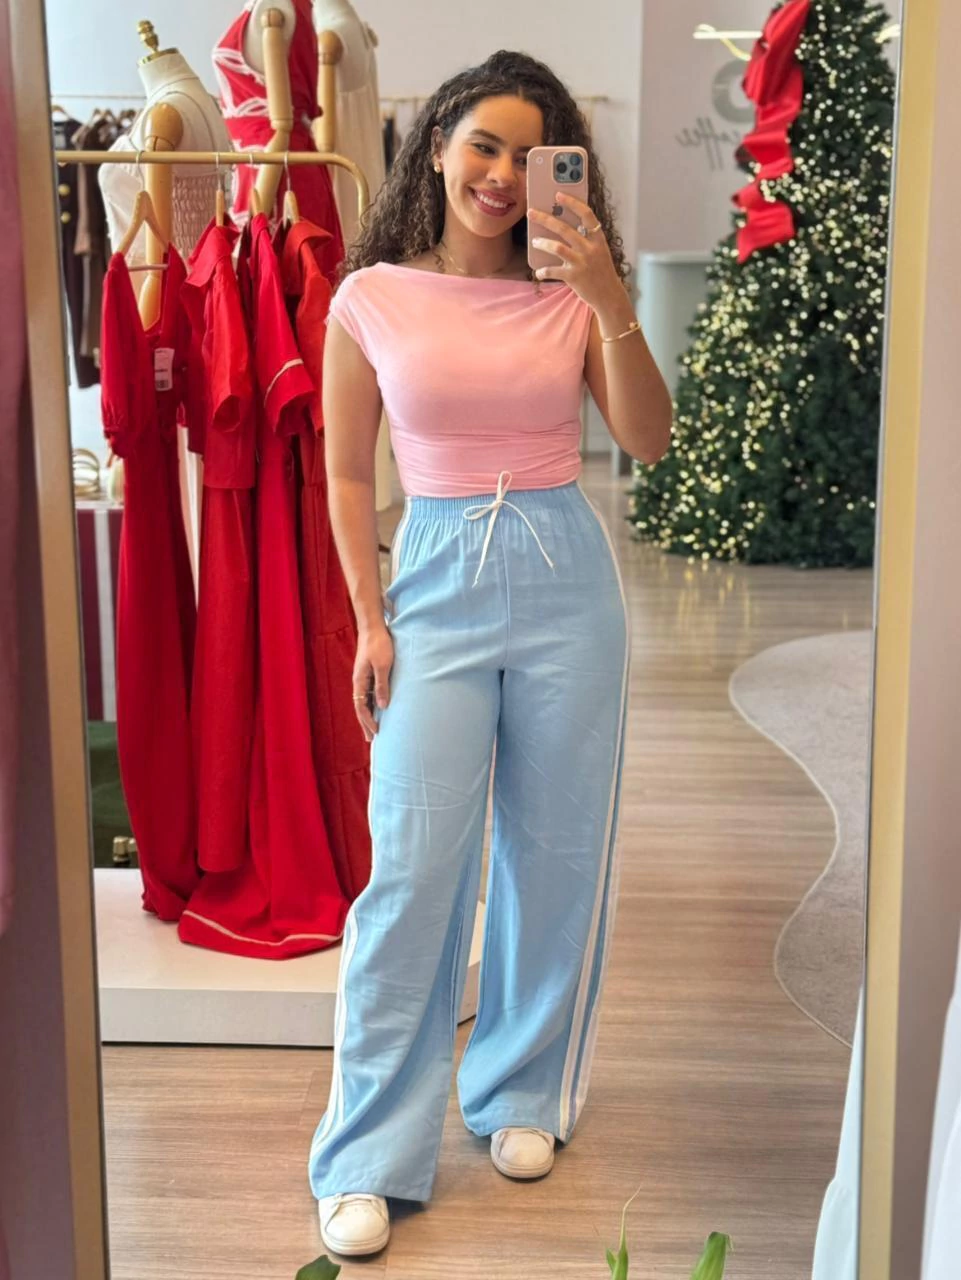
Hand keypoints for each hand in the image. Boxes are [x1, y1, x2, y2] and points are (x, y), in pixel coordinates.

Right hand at [353, 623, 393, 741]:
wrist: (373, 627)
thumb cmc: (379, 644)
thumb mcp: (383, 666)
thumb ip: (382, 685)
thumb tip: (382, 706)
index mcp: (359, 681)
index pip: (361, 707)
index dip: (367, 721)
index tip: (375, 732)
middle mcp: (358, 681)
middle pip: (360, 707)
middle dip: (365, 723)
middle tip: (370, 739)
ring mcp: (362, 677)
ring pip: (363, 701)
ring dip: (367, 716)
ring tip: (373, 728)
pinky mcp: (368, 673)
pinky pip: (368, 693)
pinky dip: (371, 705)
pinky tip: (377, 709)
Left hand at [527, 192, 621, 310]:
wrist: (609, 295)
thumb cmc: (601, 272)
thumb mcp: (599, 252)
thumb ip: (585, 240)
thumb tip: (561, 227)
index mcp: (598, 239)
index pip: (587, 215)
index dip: (572, 203)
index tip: (558, 195)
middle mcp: (590, 249)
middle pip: (565, 229)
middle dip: (545, 219)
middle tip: (531, 213)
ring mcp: (582, 263)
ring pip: (557, 247)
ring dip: (543, 243)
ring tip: (535, 241)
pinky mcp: (574, 277)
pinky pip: (553, 271)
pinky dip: (543, 271)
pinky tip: (538, 272)